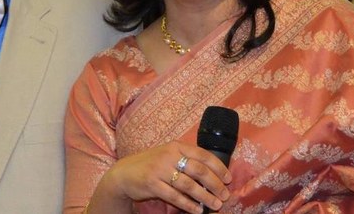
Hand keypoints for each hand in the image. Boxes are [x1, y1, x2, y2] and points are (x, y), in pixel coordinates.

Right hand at [87, 141, 231, 213]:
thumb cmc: (152, 164)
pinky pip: (175, 196)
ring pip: (189, 185)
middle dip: (215, 184)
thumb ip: (186, 159)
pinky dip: (189, 205)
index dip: (218, 167)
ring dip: (205, 197)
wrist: (125, 173)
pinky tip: (197, 210)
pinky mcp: (152, 184)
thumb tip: (212, 173)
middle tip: (225, 194)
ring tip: (215, 205)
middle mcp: (169, 155)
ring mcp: (160, 169)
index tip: (228, 178)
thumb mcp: (168, 155)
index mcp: (176, 146)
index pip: (203, 155)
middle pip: (199, 170)